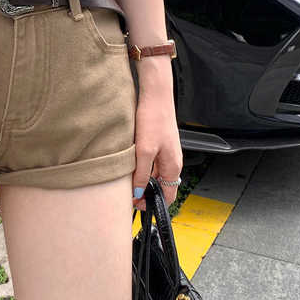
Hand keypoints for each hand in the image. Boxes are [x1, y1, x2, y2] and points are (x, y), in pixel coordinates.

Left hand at [131, 58, 182, 210]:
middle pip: (161, 185)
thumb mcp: (145, 150)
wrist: (155, 95)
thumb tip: (139, 193)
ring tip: (126, 179)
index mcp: (173, 166)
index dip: (153, 203)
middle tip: (128, 194)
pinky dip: (142, 167)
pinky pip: (152, 162)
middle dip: (146, 192)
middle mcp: (172, 161)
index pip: (168, 196)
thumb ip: (142, 174)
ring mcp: (166, 151)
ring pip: (155, 173)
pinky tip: (130, 163)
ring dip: (142, 179)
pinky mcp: (159, 143)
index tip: (137, 205)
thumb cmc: (154, 119)